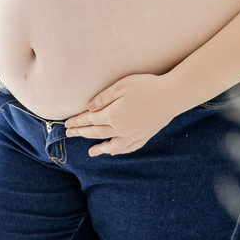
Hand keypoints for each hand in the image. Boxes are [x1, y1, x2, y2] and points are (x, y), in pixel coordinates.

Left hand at [64, 73, 181, 155]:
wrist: (172, 96)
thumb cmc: (146, 86)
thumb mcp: (121, 86)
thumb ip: (103, 98)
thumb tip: (89, 108)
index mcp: (112, 116)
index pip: (90, 120)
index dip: (77, 122)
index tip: (67, 124)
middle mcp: (120, 129)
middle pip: (97, 133)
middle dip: (82, 133)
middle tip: (70, 134)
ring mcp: (133, 135)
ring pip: (112, 145)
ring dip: (99, 149)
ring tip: (90, 152)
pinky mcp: (144, 136)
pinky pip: (128, 148)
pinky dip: (119, 151)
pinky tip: (115, 152)